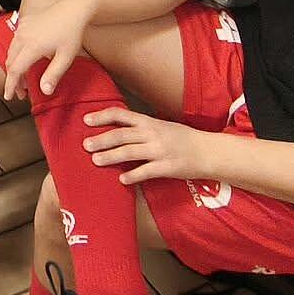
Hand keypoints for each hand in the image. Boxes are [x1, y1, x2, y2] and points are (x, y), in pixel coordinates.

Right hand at [1, 0, 90, 102]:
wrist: (73, 8)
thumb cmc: (72, 33)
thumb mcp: (66, 57)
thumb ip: (53, 75)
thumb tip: (44, 91)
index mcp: (32, 46)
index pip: (15, 70)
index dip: (11, 85)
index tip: (9, 96)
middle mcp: (23, 36)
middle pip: (10, 62)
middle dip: (13, 79)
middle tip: (21, 93)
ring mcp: (22, 28)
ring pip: (11, 51)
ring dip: (14, 67)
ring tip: (24, 79)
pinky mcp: (25, 22)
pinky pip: (15, 41)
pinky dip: (16, 54)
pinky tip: (26, 60)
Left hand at [81, 108, 208, 185]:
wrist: (208, 151)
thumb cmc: (183, 138)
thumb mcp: (161, 126)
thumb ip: (141, 127)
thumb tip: (118, 130)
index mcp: (149, 121)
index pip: (120, 114)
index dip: (102, 116)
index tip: (85, 120)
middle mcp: (152, 133)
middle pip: (121, 135)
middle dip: (101, 140)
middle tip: (85, 145)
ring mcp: (159, 150)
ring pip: (129, 152)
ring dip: (110, 156)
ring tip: (95, 161)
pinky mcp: (167, 167)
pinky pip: (146, 171)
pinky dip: (132, 175)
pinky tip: (121, 180)